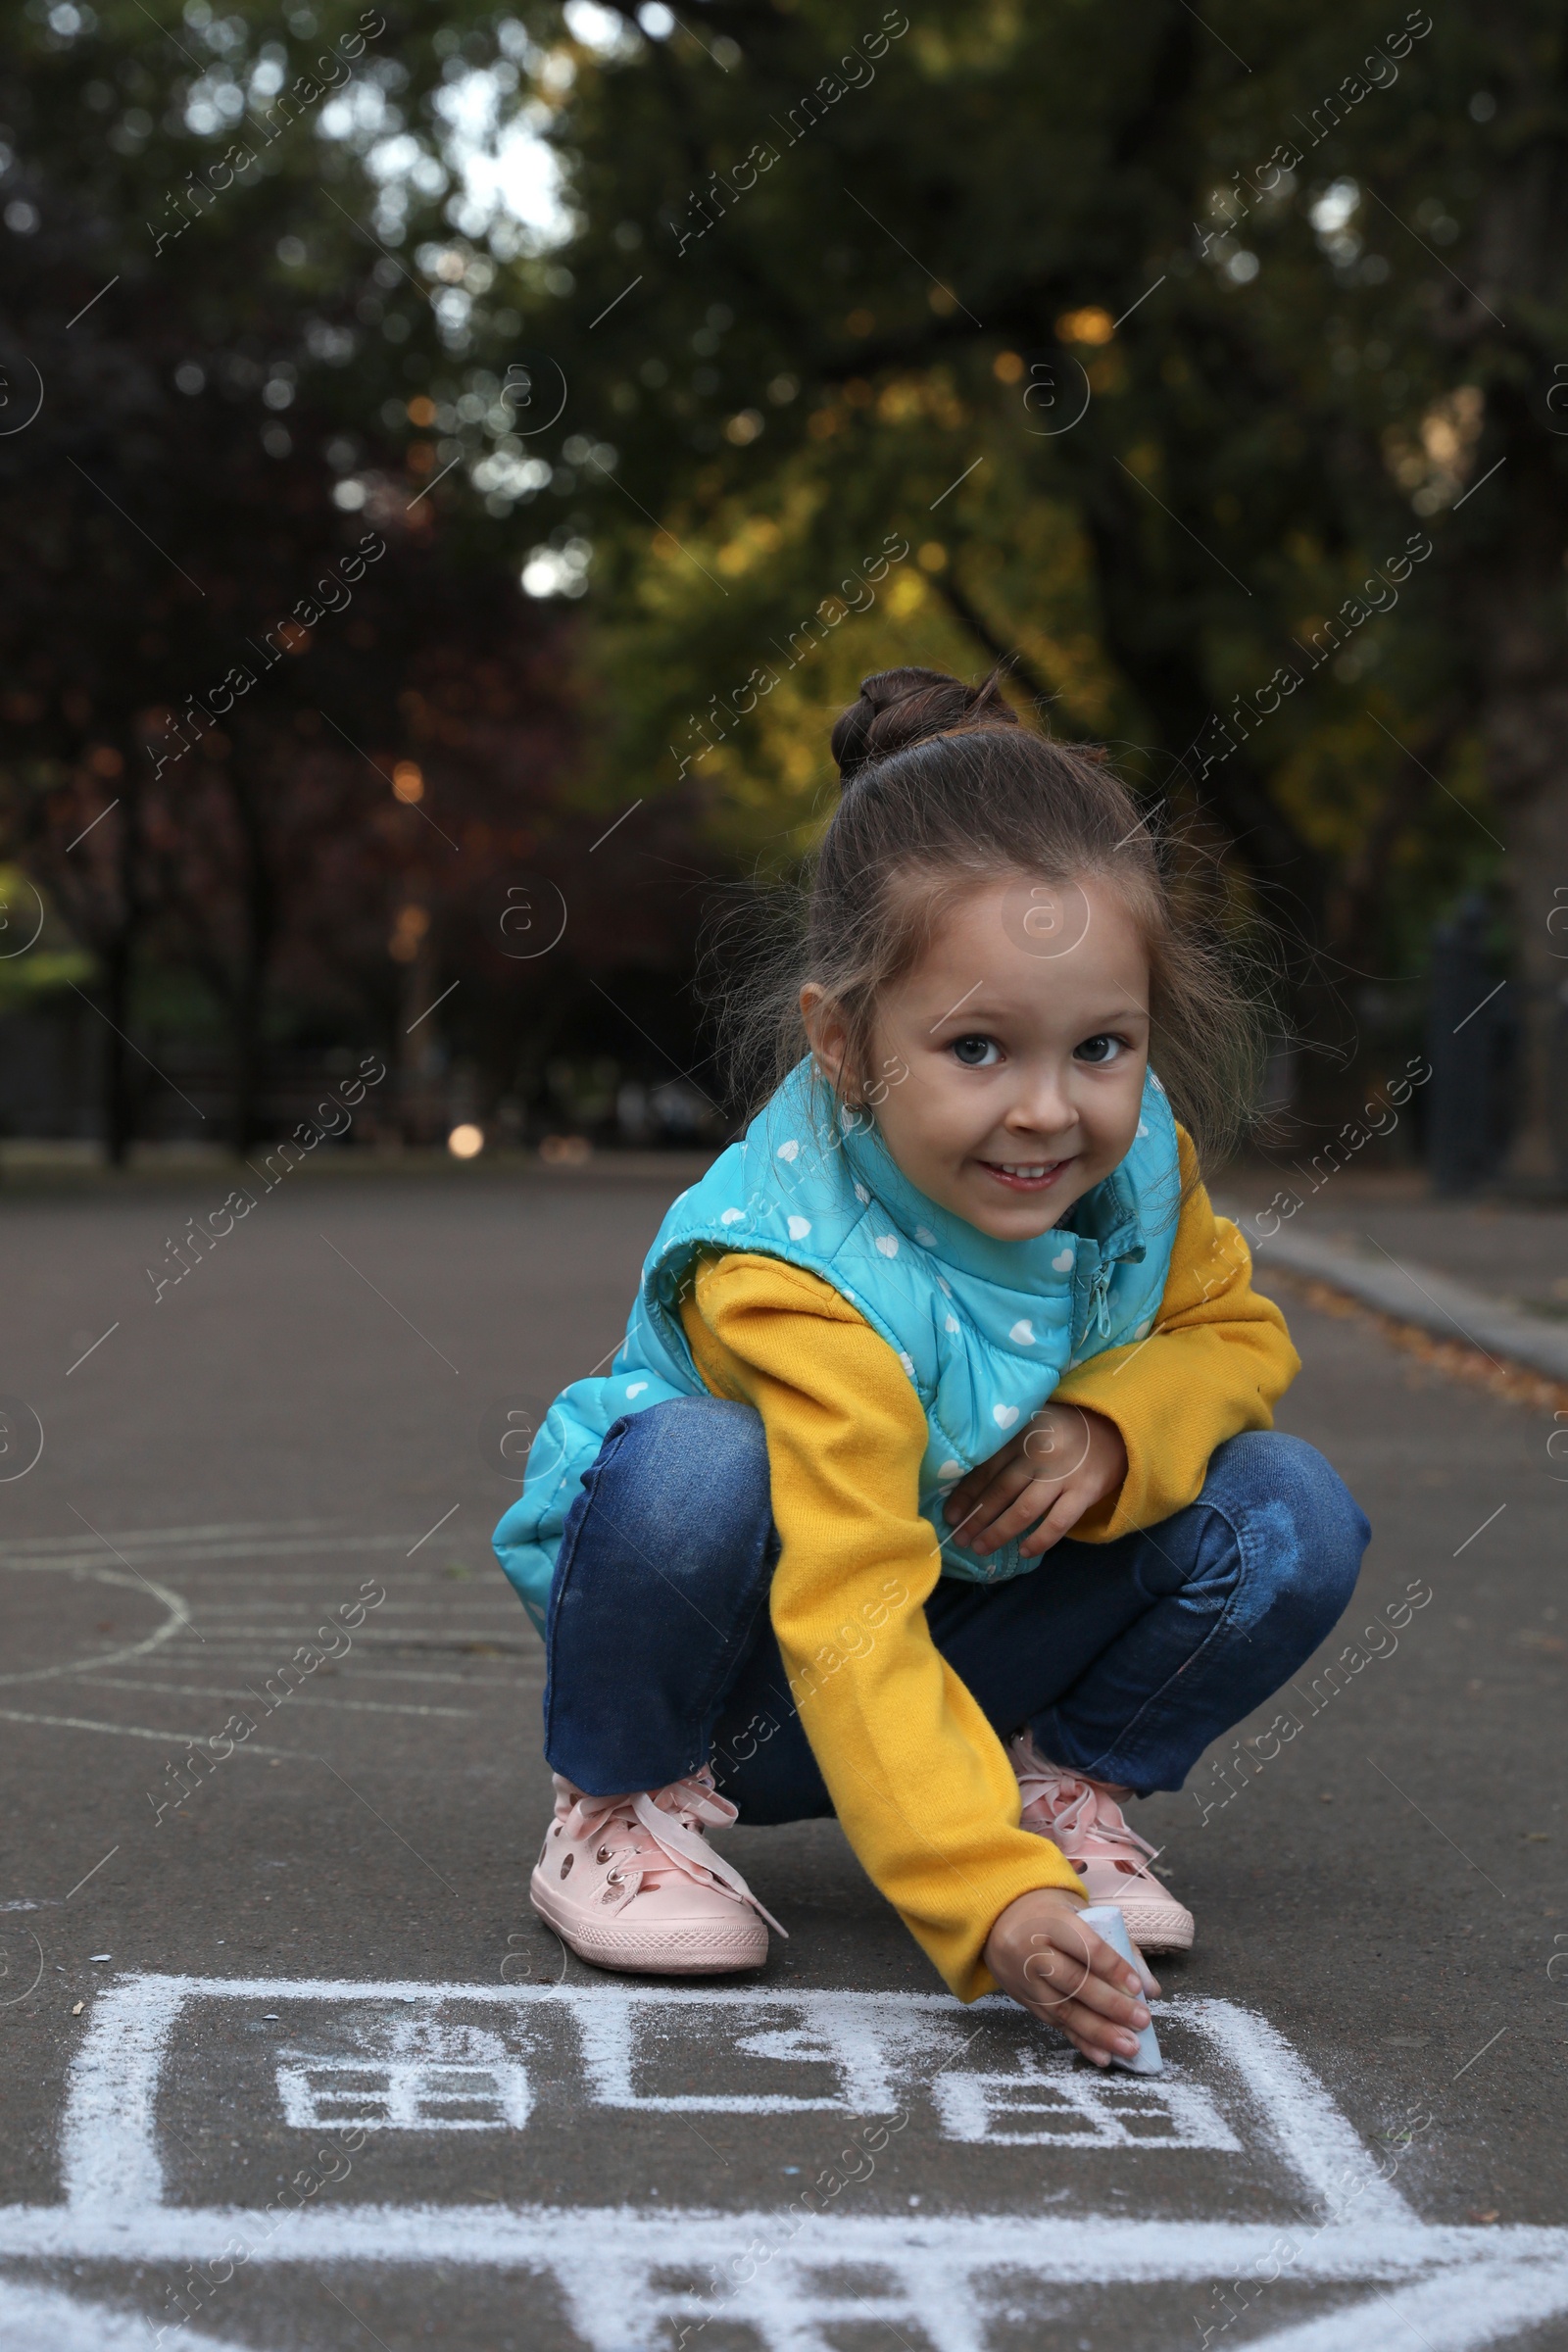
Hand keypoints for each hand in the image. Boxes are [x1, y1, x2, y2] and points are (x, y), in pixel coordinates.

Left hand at [942, 1402, 1126, 1557]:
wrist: (1114, 1428)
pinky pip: (1058, 1522)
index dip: (965, 1495)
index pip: (986, 1470)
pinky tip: (1023, 1550)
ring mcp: (1063, 1474)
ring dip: (999, 1532)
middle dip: (976, 1519)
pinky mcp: (1084, 1492)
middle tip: (959, 1538)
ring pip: (1023, 1510)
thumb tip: (967, 1480)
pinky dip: (1039, 1539)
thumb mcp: (1031, 1425)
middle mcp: (1038, 1454)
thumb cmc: (1063, 1430)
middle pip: (1000, 1492)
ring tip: (981, 1548)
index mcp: (1021, 1435)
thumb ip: (1006, 1445)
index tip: (950, 1515)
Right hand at [984, 1887, 1159, 2064]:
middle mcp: (1034, 1952)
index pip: (1085, 1946)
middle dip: (1110, 2005)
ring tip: (1129, 2046)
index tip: (1137, 1987)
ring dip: (1099, 2032)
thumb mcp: (1081, 1914)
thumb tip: (1151, 1989)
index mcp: (1051, 1922)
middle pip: (1073, 1982)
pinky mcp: (1026, 2001)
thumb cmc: (1053, 1915)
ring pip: (1063, 2009)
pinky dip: (1080, 2042)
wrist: (1000, 1919)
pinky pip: (1054, 2025)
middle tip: (1142, 2021)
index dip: (1112, 1967)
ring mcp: (1026, 1980)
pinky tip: (1102, 2056)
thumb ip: (1118, 1946)